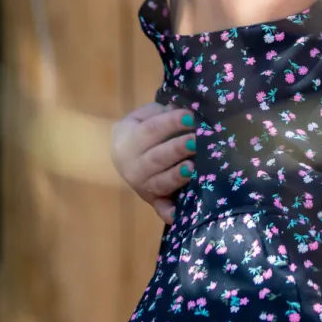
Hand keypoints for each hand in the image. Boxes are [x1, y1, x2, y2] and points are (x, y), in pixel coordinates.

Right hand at [110, 102, 196, 222]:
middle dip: (178, 149)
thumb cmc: (143, 128)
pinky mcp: (153, 200)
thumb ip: (162, 111)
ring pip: (160, 182)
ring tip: (193, 167)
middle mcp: (133, 165)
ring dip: (176, 176)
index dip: (171, 122)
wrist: (124, 153)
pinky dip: (168, 212)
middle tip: (197, 140)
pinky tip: (177, 214)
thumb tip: (186, 107)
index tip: (192, 116)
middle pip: (157, 158)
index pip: (151, 130)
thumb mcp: (146, 115)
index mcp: (130, 139)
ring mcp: (143, 185)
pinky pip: (160, 208)